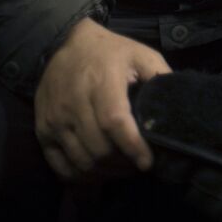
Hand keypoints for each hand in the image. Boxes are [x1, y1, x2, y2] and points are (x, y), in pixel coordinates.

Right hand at [34, 18, 171, 180]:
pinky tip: (99, 174)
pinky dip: (81, 177)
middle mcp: (73, 103)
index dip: (133, 146)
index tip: (148, 162)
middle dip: (123, 163)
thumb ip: (160, 76)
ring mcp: (54, 120)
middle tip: (140, 164)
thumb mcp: (141, 54)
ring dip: (105, 173)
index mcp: (101, 82)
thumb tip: (179, 105)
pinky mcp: (42, 131)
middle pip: (98, 148)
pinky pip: (60, 166)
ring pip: (81, 161)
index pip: (114, 121)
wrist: (62, 45)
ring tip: (124, 169)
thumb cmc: (109, 52)